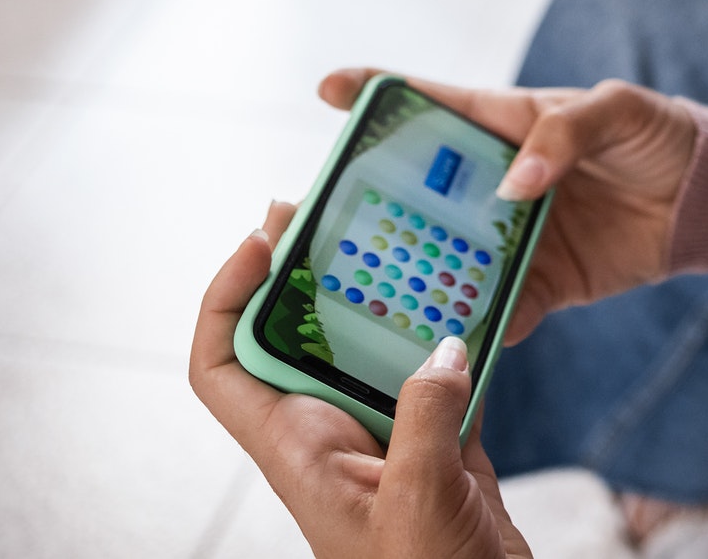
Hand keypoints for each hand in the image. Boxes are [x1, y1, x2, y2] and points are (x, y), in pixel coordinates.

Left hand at [190, 201, 532, 558]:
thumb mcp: (419, 499)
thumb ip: (426, 415)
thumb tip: (443, 346)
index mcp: (298, 450)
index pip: (222, 362)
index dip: (225, 295)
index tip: (262, 236)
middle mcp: (331, 434)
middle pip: (298, 334)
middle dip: (313, 269)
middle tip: (338, 207)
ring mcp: (386, 436)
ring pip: (374, 344)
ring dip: (395, 295)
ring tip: (417, 239)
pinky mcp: (440, 444)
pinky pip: (441, 370)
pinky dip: (460, 334)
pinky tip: (485, 300)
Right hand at [317, 70, 701, 342]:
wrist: (707, 199)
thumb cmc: (659, 135)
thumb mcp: (617, 111)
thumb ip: (563, 135)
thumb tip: (513, 184)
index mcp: (504, 124)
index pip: (430, 103)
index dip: (377, 92)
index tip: (326, 90)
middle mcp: (494, 182)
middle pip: (416, 193)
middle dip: (367, 206)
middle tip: (315, 220)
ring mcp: (512, 236)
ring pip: (445, 257)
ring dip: (410, 276)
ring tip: (362, 294)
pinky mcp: (542, 282)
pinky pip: (498, 309)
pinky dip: (475, 328)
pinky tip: (446, 345)